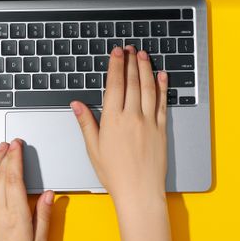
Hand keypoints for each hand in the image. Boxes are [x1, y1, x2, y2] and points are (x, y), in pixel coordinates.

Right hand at [71, 47, 186, 240]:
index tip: (117, 53)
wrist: (139, 192)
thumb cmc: (114, 174)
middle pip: (132, 83)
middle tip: (130, 48)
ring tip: (143, 55)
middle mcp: (132, 117)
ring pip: (148, 88)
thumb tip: (77, 104)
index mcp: (113, 120)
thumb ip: (86, 123)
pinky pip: (162, 103)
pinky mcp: (162, 129)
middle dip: (131, 62)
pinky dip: (162, 87)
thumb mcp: (93, 149)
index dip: (116, 66)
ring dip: (146, 69)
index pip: (115, 85)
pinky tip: (162, 76)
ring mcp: (149, 122)